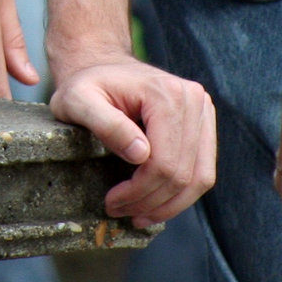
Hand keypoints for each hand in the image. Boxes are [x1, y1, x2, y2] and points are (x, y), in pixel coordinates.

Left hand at [50, 53, 215, 225]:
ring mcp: (202, 110)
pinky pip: (202, 170)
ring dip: (170, 205)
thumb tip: (141, 154)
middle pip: (183, 173)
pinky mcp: (203, 123)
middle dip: (152, 202)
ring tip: (139, 215)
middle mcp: (193, 99)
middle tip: (122, 212)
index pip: (163, 161)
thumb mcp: (78, 101)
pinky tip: (156, 203)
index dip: (139, 191)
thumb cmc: (86, 85)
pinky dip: (181, 193)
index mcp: (166, 93)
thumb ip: (106, 124)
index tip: (112, 203)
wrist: (102, 66)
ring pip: (199, 177)